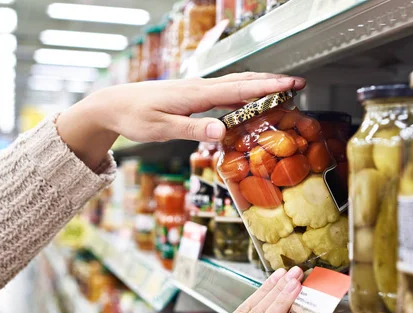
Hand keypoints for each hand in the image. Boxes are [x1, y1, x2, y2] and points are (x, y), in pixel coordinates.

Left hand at [57, 73, 305, 169]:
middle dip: (272, 82)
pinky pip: (225, 89)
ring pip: (235, 82)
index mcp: (196, 94)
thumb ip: (192, 129)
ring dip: (260, 83)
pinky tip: (250, 96)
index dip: (267, 87)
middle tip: (298, 84)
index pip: (239, 89)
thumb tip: (223, 131)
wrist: (115, 104)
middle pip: (243, 81)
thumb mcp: (162, 128)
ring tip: (282, 87)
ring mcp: (197, 88)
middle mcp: (200, 87)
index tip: (290, 85)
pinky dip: (244, 90)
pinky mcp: (193, 93)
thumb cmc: (135, 117)